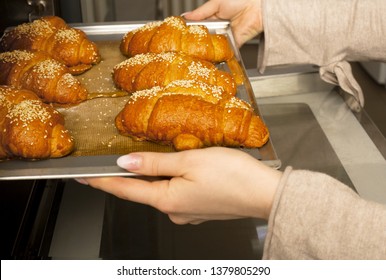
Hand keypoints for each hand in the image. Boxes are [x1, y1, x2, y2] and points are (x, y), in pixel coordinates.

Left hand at [81, 147, 281, 224]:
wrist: (265, 193)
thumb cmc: (233, 176)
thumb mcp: (189, 161)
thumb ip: (154, 162)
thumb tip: (126, 162)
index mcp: (167, 200)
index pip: (124, 190)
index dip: (102, 182)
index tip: (84, 178)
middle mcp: (174, 211)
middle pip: (142, 191)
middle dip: (129, 176)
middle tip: (116, 161)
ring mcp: (187, 212)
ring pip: (161, 191)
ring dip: (153, 177)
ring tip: (149, 161)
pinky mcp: (200, 209)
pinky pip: (176, 193)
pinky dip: (171, 181)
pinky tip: (178, 170)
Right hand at [183, 0, 262, 46]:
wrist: (257, 7)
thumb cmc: (239, 0)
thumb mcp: (215, 3)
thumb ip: (201, 12)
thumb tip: (186, 16)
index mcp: (214, 16)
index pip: (200, 25)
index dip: (191, 31)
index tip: (181, 35)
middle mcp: (219, 27)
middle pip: (205, 37)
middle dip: (198, 42)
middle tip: (187, 47)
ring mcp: (226, 36)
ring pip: (214, 46)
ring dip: (207, 49)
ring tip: (197, 52)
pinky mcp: (234, 44)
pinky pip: (226, 51)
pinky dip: (220, 54)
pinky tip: (211, 56)